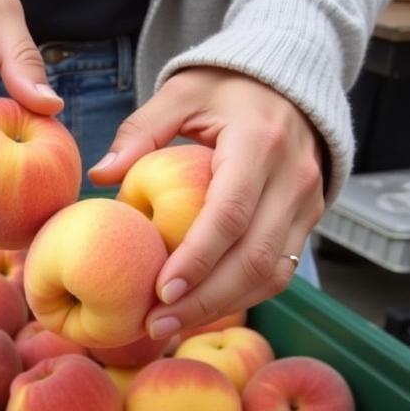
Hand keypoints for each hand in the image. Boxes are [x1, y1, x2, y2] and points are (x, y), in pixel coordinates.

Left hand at [88, 67, 325, 339]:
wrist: (293, 83)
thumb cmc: (226, 90)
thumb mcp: (182, 92)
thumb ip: (141, 130)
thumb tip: (101, 175)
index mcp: (259, 143)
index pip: (230, 214)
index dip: (196, 260)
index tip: (161, 291)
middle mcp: (293, 179)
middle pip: (253, 258)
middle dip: (204, 301)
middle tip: (155, 324)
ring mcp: (308, 204)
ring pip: (272, 274)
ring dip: (221, 308)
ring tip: (170, 327)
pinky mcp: (308, 222)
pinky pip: (279, 273)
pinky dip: (240, 298)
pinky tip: (200, 311)